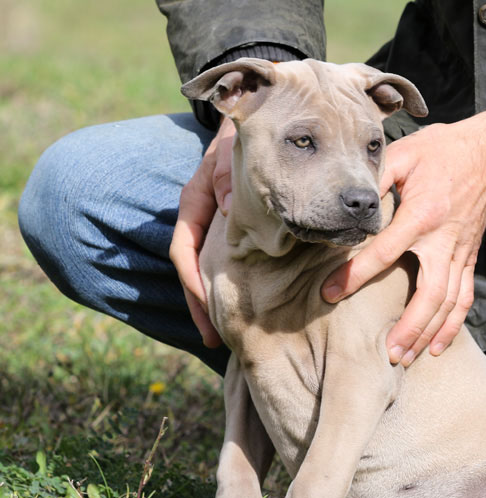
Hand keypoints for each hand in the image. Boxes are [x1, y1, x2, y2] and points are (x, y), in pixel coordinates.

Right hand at [169, 117, 236, 347]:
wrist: (251, 119)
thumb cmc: (238, 137)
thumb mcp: (230, 152)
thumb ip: (228, 176)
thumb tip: (229, 209)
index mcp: (194, 202)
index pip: (183, 248)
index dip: (192, 279)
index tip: (205, 305)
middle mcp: (202, 218)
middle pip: (193, 269)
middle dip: (200, 304)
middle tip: (212, 339)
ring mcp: (216, 225)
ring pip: (208, 270)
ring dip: (214, 302)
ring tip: (222, 337)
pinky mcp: (233, 229)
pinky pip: (226, 262)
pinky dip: (230, 285)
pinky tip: (242, 306)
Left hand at [321, 104, 485, 365]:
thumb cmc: (440, 151)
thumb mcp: (402, 155)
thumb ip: (374, 181)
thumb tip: (347, 207)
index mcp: (423, 215)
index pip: (383, 253)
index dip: (354, 275)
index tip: (328, 293)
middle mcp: (444, 240)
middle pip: (428, 295)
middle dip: (408, 327)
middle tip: (387, 352)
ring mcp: (460, 252)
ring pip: (448, 304)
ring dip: (428, 333)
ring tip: (407, 357)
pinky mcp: (470, 257)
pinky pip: (464, 298)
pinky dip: (452, 325)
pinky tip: (437, 346)